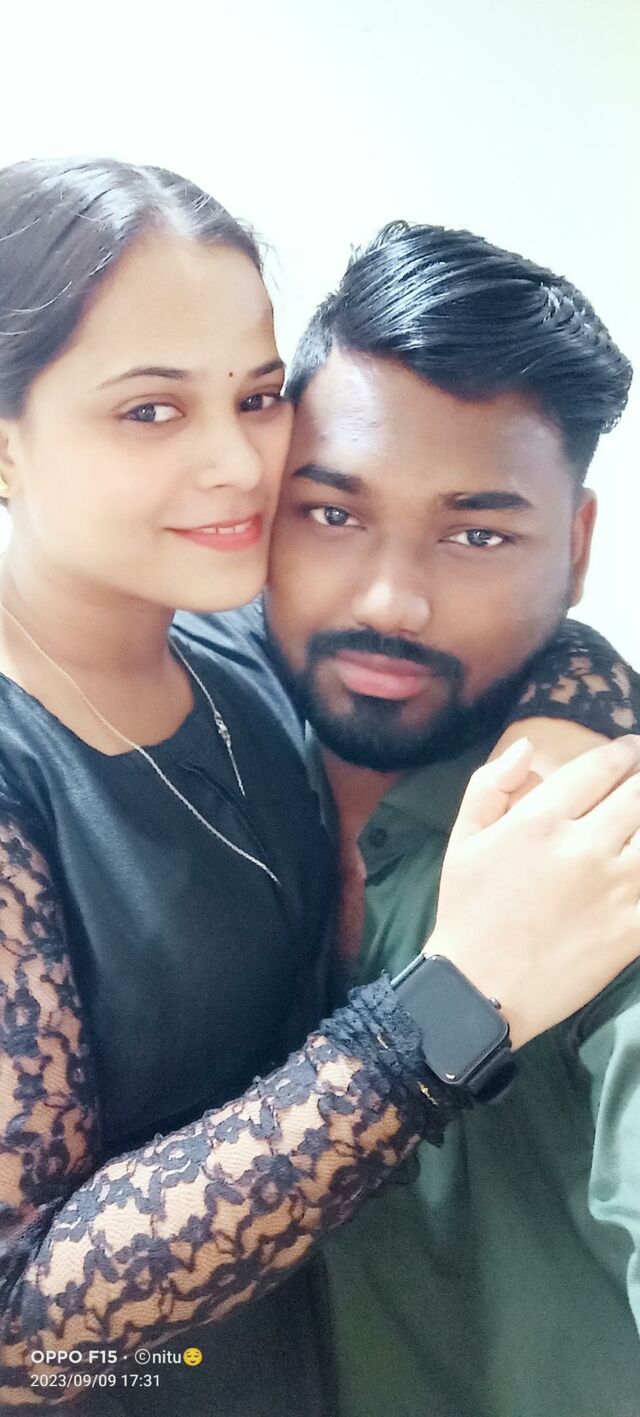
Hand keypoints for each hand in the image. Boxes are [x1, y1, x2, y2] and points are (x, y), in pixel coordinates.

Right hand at [426, 734, 639, 1048]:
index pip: (601, 767)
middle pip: (639, 794)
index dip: (624, 751)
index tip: (630, 749)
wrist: (479, 990)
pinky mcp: (632, 929)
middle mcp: (584, 846)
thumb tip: (528, 748)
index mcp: (541, 819)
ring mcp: (615, 889)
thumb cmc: (469, 911)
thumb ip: (490, 785)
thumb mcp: (463, 839)